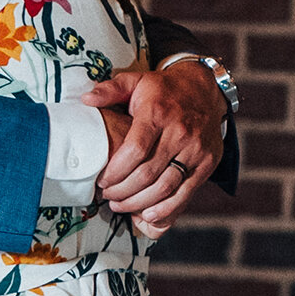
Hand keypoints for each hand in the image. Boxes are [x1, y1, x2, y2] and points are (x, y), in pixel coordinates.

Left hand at [91, 63, 225, 238]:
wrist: (205, 89)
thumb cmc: (164, 90)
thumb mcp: (137, 81)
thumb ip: (110, 89)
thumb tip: (87, 100)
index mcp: (157, 113)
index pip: (134, 151)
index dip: (116, 172)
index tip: (102, 181)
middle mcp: (179, 132)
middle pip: (147, 174)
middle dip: (123, 192)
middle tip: (109, 197)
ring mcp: (195, 150)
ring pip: (165, 188)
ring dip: (140, 204)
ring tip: (122, 206)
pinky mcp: (207, 163)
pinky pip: (186, 193)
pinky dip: (166, 210)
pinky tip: (148, 214)